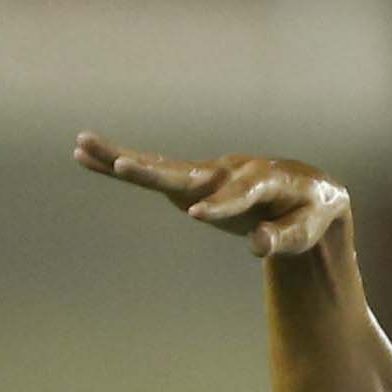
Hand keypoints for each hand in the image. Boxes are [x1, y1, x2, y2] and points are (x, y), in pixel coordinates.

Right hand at [76, 133, 349, 258]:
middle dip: (153, 171)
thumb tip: (258, 245)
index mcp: (264, 180)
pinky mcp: (193, 180)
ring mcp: (209, 172)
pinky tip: (88, 157)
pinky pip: (155, 172)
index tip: (197, 215)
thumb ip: (285, 238)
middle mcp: (230, 170)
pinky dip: (123, 165)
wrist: (306, 191)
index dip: (221, 204)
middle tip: (122, 166)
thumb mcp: (307, 229)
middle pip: (187, 170)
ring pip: (161, 166)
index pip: (240, 193)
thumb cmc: (309, 213)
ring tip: (82, 146)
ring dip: (121, 158)